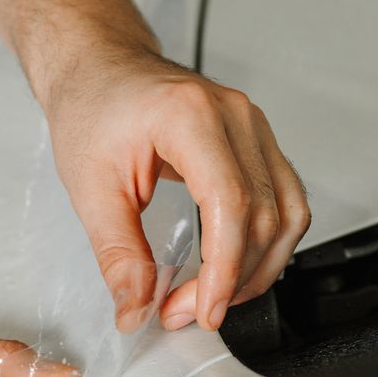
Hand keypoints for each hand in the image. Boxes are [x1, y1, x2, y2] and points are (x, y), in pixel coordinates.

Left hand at [41, 41, 309, 332]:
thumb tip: (137, 308)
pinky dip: (267, 243)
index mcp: (189, 116)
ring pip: (288, 213)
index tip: (205, 310)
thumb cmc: (92, 106)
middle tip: (188, 310)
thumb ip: (118, 254)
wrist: (98, 66)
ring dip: (259, 268)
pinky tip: (235, 268)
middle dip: (233, 278)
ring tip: (213, 298)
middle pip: (264, 216)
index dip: (224, 269)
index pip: (231, 204)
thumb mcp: (89, 188)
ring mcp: (253, 125)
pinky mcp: (257, 140)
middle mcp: (234, 115)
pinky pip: (286, 200)